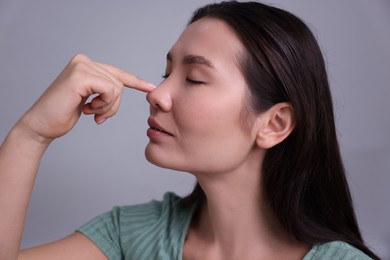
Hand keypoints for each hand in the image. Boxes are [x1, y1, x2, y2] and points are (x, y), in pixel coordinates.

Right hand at [17, 54, 154, 142]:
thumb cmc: (63, 114)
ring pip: (116, 88)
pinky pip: (110, 91)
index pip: (117, 73)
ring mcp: (81, 66)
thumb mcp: (89, 99)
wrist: (42, 126)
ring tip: (91, 112)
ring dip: (108, 107)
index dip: (136, 82)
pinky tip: (88, 109)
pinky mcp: (80, 76)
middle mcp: (84, 61)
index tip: (151, 88)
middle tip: (97, 115)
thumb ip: (103, 90)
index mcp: (86, 65)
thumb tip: (120, 87)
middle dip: (113, 104)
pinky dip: (104, 105)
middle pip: (119, 83)